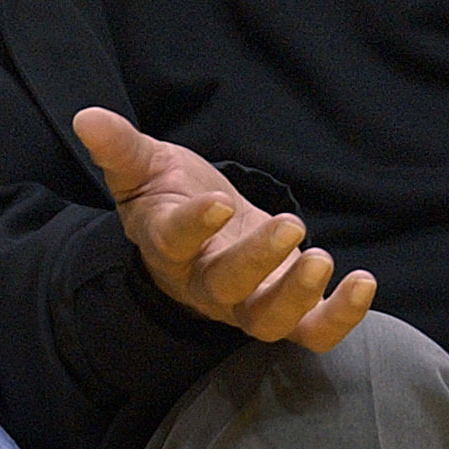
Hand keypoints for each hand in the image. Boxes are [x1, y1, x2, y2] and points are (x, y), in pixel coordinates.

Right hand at [72, 107, 374, 351]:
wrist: (198, 231)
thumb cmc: (167, 195)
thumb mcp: (142, 166)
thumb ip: (119, 146)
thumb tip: (85, 117)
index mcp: (167, 244)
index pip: (176, 242)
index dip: (196, 227)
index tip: (219, 204)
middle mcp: (204, 283)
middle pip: (228, 289)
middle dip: (258, 262)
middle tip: (289, 224)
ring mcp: (245, 303)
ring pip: (267, 320)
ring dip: (298, 296)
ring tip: (322, 258)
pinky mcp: (284, 311)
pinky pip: (312, 332)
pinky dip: (340, 318)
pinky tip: (363, 282)